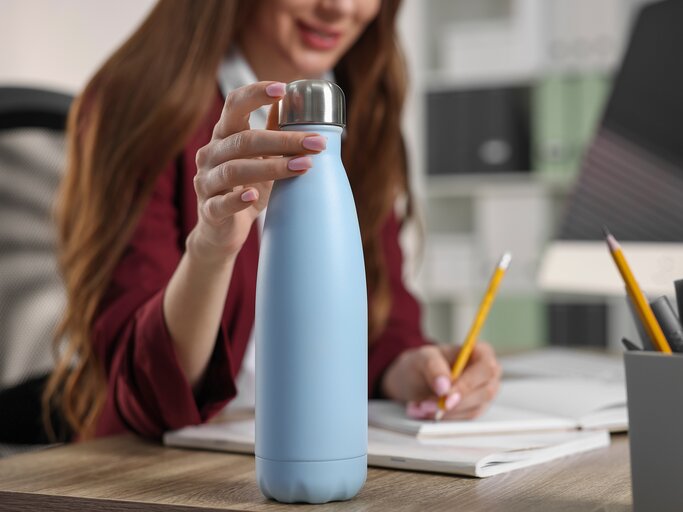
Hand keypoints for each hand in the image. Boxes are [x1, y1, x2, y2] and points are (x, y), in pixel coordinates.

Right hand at [189, 81, 327, 262]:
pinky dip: (237, 199)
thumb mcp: (261, 157)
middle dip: (283, 140)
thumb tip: (292, 99)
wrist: (223, 230)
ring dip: (272, 167)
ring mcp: (206, 182)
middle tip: (316, 143)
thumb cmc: (246, 188)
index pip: (234, 105)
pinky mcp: (209, 210)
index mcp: (224, 135)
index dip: (256, 94)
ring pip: (235, 169)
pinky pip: (221, 203)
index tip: (283, 88)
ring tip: (304, 166)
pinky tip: (254, 196)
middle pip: (244, 140)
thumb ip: (271, 130)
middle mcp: (210, 154)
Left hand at [380, 342, 500, 419]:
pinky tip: (425, 411)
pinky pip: (464, 419)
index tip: (446, 395)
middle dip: (455, 402)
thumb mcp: (423, 357)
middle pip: (485, 392)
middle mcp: (488, 375)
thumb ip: (433, 367)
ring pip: (473, 409)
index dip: (468, 383)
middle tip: (427, 405)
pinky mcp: (474, 410)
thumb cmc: (424, 363)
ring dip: (445, 412)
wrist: (415, 379)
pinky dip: (443, 418)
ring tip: (420, 406)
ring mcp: (483, 394)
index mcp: (481, 352)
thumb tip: (445, 386)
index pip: (486, 368)